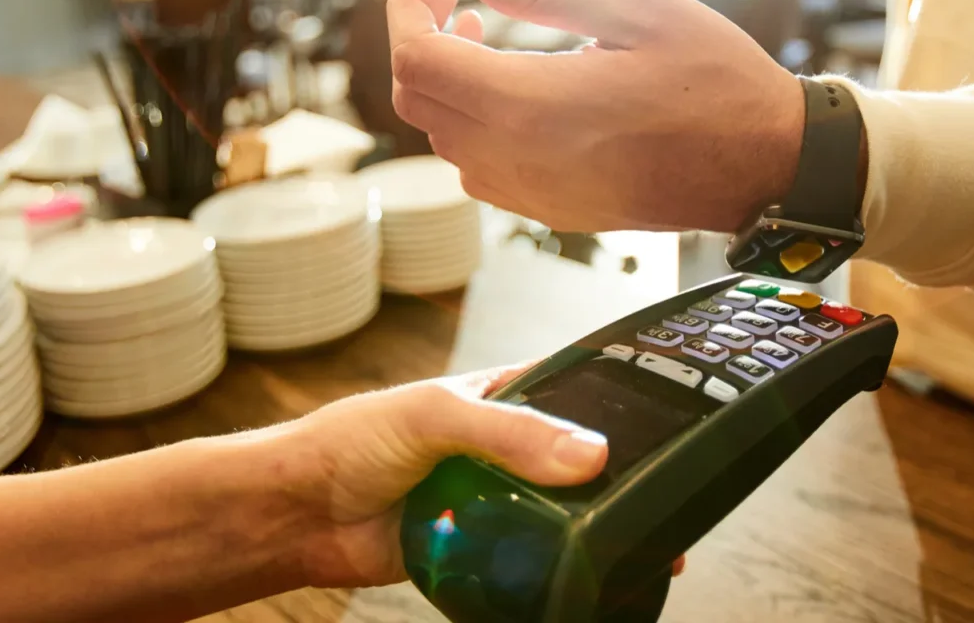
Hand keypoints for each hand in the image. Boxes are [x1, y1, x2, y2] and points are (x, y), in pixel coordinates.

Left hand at [276, 364, 685, 588]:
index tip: (671, 430)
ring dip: (593, 533)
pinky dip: (554, 570)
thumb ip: (512, 433)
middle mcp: (508, 448)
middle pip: (580, 463)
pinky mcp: (481, 547)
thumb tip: (589, 454)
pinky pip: (530, 560)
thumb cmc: (354, 441)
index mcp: (505, 396)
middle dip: (618, 483)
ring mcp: (496, 498)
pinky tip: (586, 579)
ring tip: (640, 550)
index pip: (579, 393)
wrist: (301, 514)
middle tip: (663, 505)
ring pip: (561, 516)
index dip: (623, 408)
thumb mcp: (437, 416)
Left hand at [387, 0, 805, 232]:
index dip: (407, 7)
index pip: (417, 58)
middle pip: (417, 99)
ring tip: (486, 37)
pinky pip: (478, 170)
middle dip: (420, 38)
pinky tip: (513, 94)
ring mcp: (533, 194)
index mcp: (531, 105)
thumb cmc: (713, 80)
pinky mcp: (552, 211)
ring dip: (446, 83)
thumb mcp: (635, 8)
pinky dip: (471, 125)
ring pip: (443, 138)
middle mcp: (518, 159)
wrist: (764, 165)